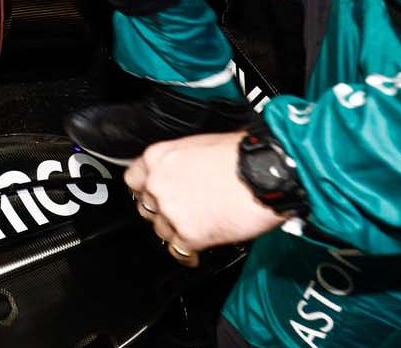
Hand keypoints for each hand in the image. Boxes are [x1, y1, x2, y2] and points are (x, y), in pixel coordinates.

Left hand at [127, 131, 286, 267]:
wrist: (266, 172)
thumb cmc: (244, 154)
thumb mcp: (203, 145)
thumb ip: (184, 162)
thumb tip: (189, 172)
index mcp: (159, 157)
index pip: (134, 179)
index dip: (146, 190)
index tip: (153, 195)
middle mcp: (159, 184)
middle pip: (146, 207)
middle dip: (161, 212)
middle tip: (177, 214)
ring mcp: (172, 211)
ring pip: (161, 231)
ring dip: (175, 233)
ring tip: (191, 232)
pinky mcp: (190, 234)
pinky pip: (179, 252)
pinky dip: (187, 255)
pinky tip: (194, 254)